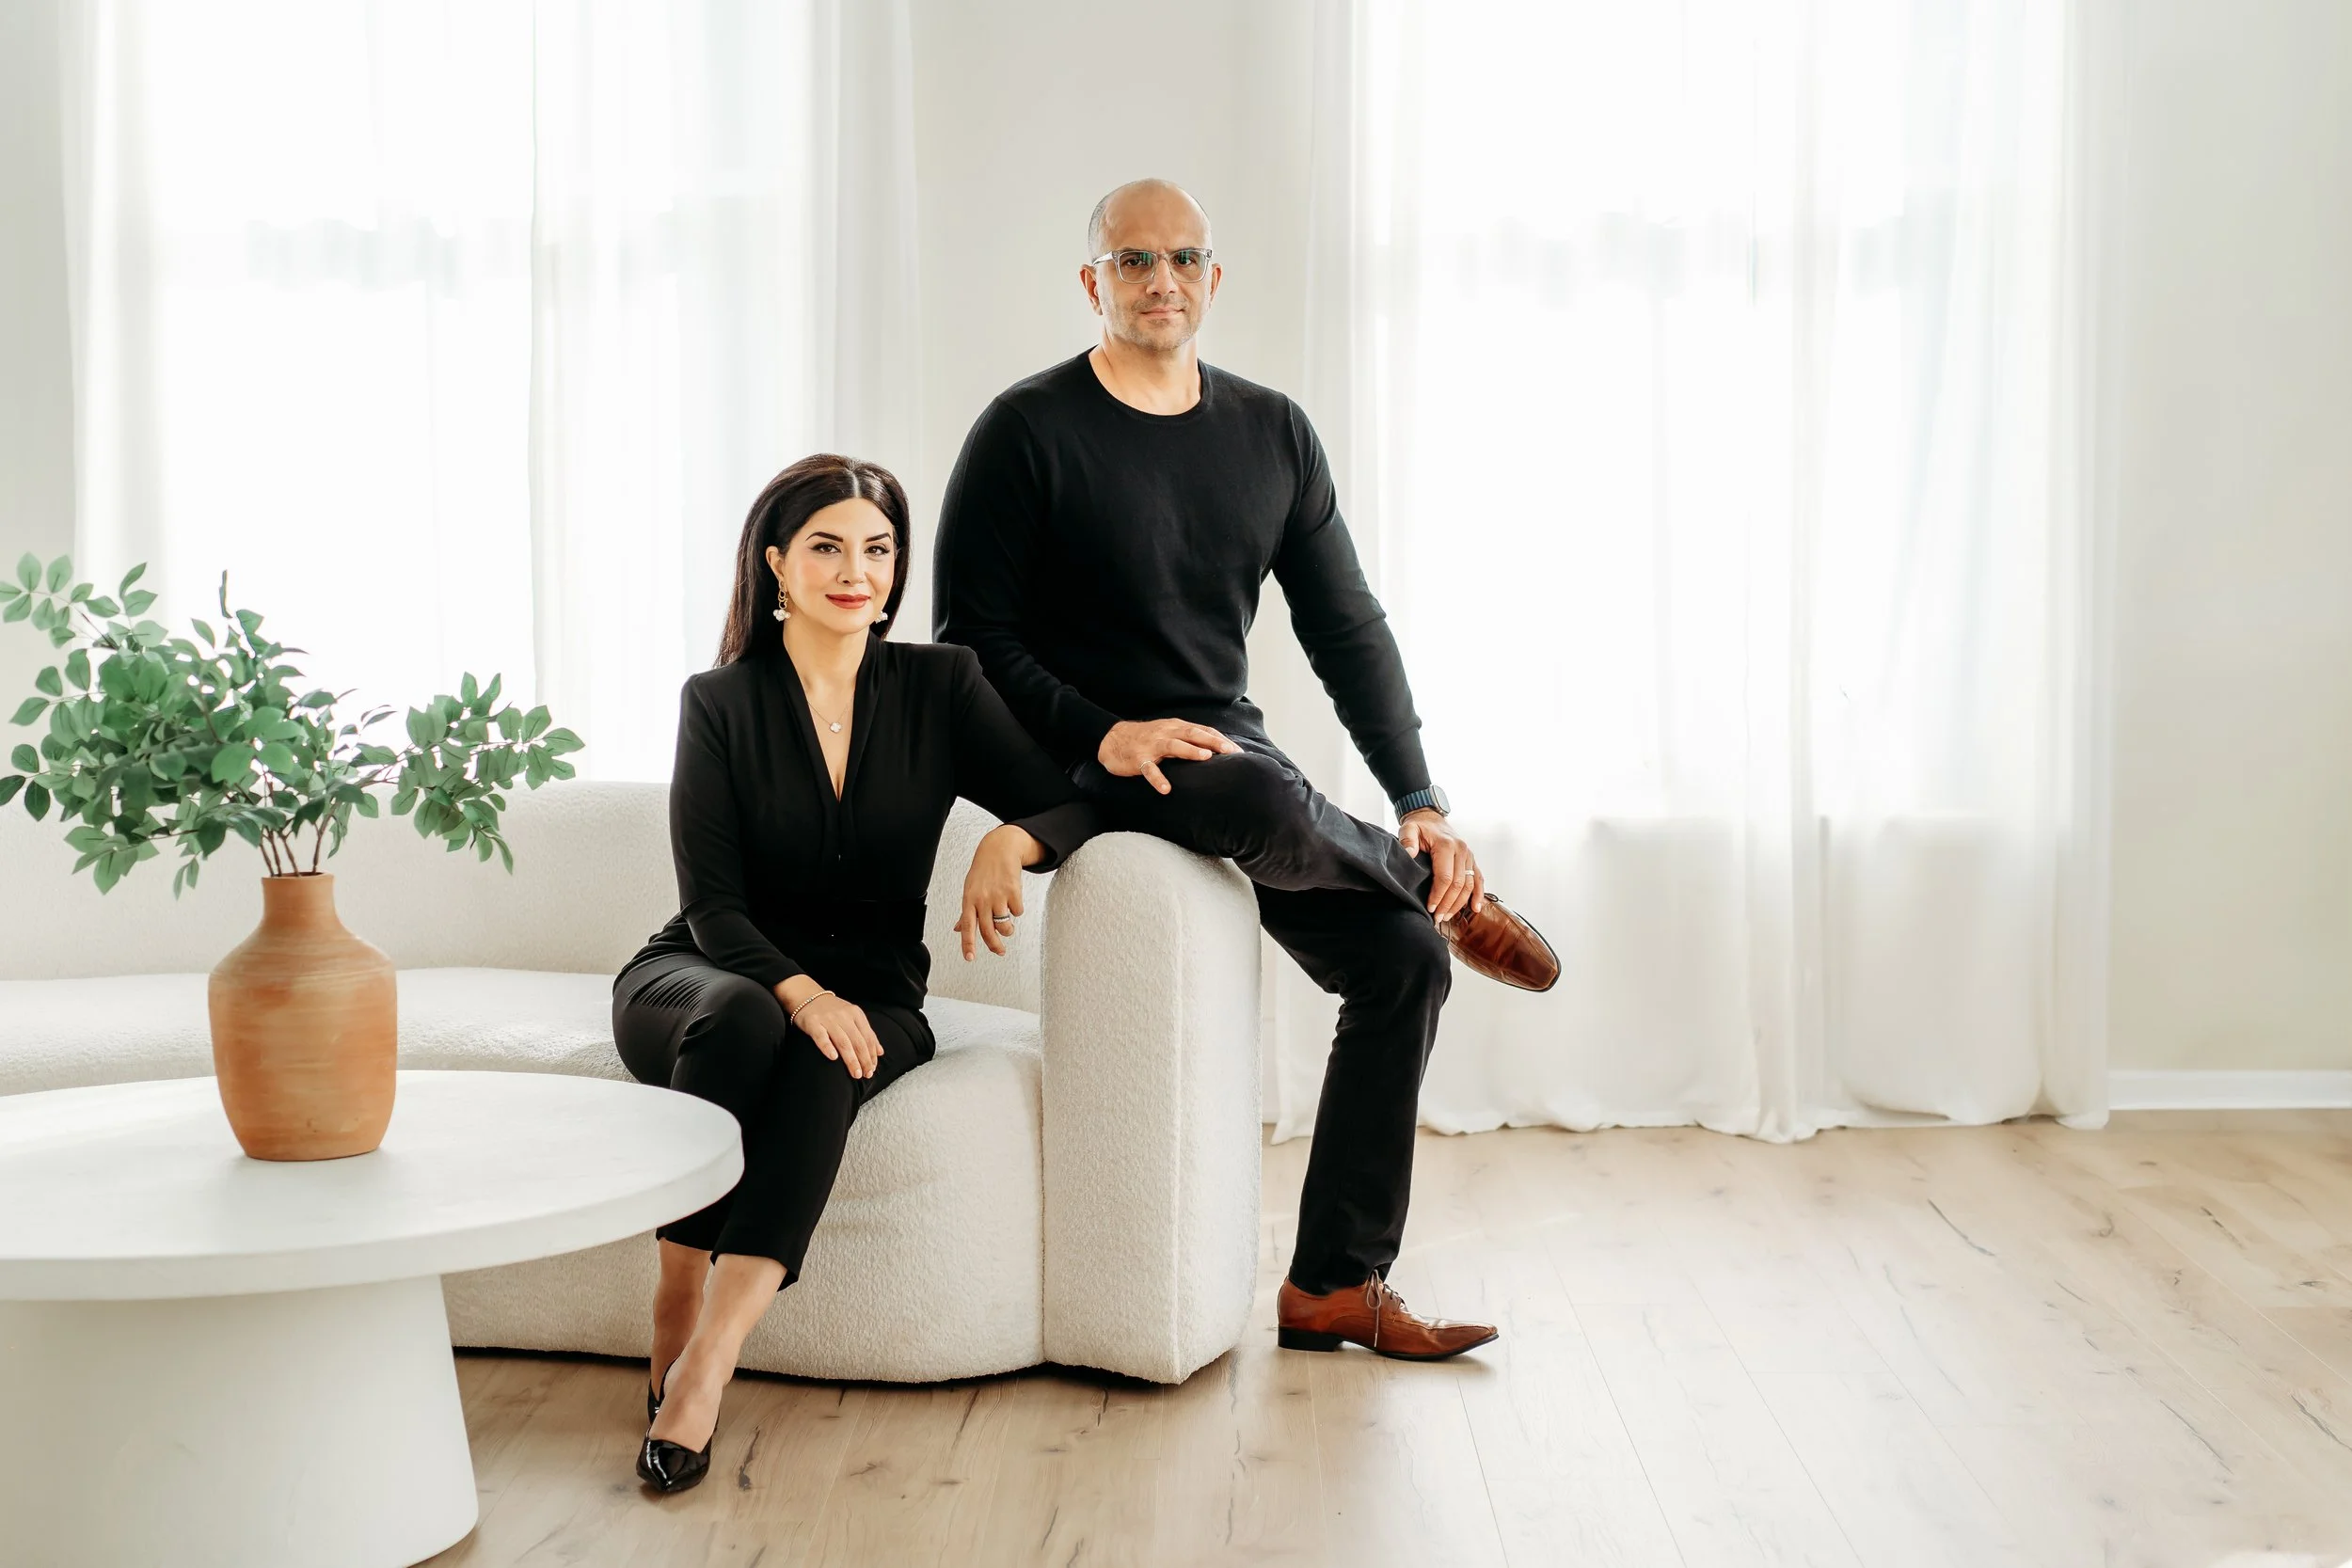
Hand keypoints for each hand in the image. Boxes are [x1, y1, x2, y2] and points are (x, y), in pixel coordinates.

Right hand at [781, 987, 885, 1079]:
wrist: (807, 995)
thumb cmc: (832, 1010)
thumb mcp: (852, 1016)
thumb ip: (866, 1033)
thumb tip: (880, 1052)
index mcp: (856, 1014)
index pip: (868, 1037)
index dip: (872, 1055)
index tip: (872, 1069)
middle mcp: (844, 1016)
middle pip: (858, 1041)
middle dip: (864, 1060)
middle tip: (866, 1074)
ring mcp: (828, 1019)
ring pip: (843, 1041)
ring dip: (851, 1059)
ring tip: (855, 1073)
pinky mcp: (813, 1023)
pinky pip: (821, 1036)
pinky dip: (828, 1047)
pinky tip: (833, 1058)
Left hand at [956, 823, 1040, 959]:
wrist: (999, 849)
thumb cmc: (983, 871)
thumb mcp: (969, 890)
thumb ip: (966, 912)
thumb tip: (958, 929)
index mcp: (969, 900)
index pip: (967, 927)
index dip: (968, 944)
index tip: (969, 958)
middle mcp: (982, 899)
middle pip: (988, 931)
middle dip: (995, 946)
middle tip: (1000, 951)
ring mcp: (998, 896)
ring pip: (1005, 925)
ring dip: (1008, 930)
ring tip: (1008, 927)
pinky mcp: (1014, 891)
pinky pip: (1018, 912)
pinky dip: (1017, 910)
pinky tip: (1013, 901)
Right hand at [1097, 718, 1241, 794]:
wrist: (1112, 739)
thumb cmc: (1146, 738)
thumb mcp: (1168, 733)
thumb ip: (1188, 739)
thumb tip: (1215, 748)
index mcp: (1175, 727)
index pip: (1202, 731)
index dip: (1220, 739)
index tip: (1237, 750)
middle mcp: (1166, 733)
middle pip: (1193, 734)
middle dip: (1213, 741)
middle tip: (1230, 750)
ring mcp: (1151, 745)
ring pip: (1173, 746)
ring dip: (1190, 751)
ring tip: (1205, 757)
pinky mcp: (1138, 759)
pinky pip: (1148, 770)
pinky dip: (1157, 779)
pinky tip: (1165, 789)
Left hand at [1398, 808, 1481, 921]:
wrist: (1431, 818)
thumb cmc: (1419, 826)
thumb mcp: (1409, 829)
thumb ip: (1407, 841)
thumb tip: (1409, 854)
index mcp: (1447, 845)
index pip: (1445, 877)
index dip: (1438, 895)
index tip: (1430, 908)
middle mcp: (1462, 850)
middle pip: (1458, 884)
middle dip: (1448, 903)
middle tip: (1437, 918)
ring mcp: (1469, 856)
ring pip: (1469, 885)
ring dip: (1459, 903)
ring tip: (1447, 916)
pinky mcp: (1471, 860)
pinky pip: (1478, 879)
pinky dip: (1478, 894)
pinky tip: (1475, 908)